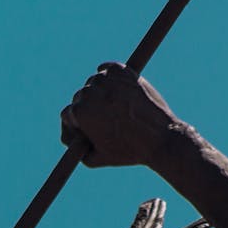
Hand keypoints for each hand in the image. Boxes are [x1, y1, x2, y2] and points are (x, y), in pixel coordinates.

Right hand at [60, 62, 179, 167]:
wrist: (160, 138)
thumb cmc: (128, 151)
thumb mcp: (95, 159)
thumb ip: (75, 148)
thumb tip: (70, 138)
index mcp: (80, 113)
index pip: (68, 114)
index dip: (75, 123)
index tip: (84, 127)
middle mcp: (90, 93)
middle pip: (80, 97)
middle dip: (89, 107)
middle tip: (102, 118)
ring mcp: (107, 80)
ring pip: (94, 83)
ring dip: (100, 92)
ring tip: (114, 107)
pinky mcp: (122, 71)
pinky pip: (107, 69)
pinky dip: (109, 75)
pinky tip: (114, 87)